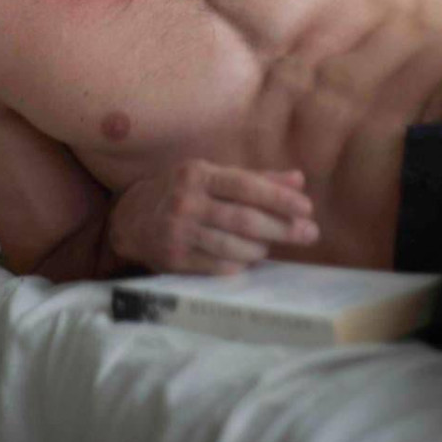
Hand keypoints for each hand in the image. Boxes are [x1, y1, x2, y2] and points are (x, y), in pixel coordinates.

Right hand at [109, 158, 319, 274]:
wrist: (132, 218)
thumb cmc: (184, 192)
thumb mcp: (213, 175)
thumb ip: (257, 178)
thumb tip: (298, 180)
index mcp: (198, 174)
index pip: (246, 185)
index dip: (279, 198)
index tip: (306, 208)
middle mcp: (186, 202)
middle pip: (243, 219)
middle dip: (282, 228)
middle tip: (309, 233)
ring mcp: (179, 233)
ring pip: (233, 247)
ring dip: (261, 248)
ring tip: (272, 245)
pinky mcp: (175, 260)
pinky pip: (218, 267)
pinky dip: (240, 263)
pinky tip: (248, 258)